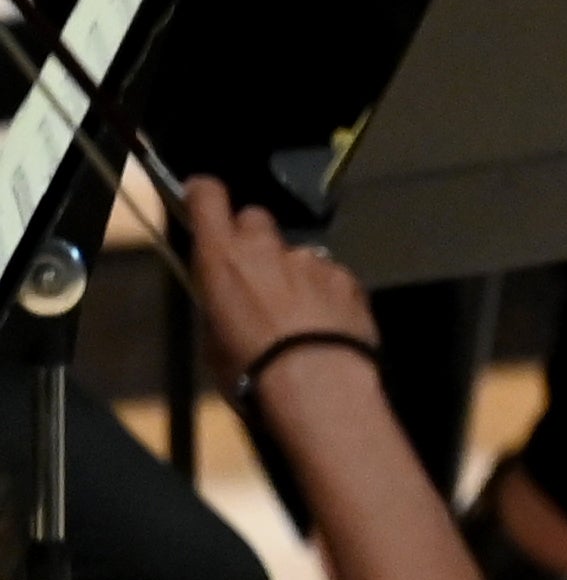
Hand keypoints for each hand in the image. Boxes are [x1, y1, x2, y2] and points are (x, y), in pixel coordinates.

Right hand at [187, 181, 379, 391]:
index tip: (203, 199)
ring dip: (295, 274)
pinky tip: (329, 325)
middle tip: (256, 275)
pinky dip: (328, 294)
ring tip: (300, 316)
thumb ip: (220, 305)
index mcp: (223, 257)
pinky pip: (332, 277)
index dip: (205, 193)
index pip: (208, 197)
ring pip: (298, 254)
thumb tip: (230, 303)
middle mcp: (267, 248)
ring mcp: (313, 260)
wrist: (319, 386)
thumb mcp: (214, 341)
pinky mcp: (349, 279)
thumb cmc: (253, 370)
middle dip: (254, 240)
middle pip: (257, 219)